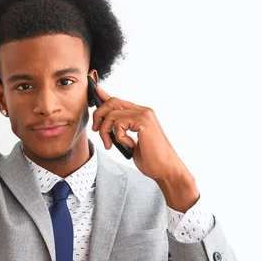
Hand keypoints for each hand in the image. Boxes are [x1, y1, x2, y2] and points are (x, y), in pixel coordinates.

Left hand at [91, 85, 199, 211]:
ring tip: (110, 144)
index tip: (95, 91)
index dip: (104, 96)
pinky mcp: (143, 121)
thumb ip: (120, 131)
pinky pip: (118, 123)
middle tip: (96, 130)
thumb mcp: (129, 142)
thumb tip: (107, 126)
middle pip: (112, 102)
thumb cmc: (151, 159)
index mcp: (141, 115)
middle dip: (99, 115)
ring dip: (105, 131)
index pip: (118, 101)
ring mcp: (144, 114)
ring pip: (112, 114)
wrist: (165, 169)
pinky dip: (118, 136)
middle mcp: (143, 111)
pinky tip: (129, 144)